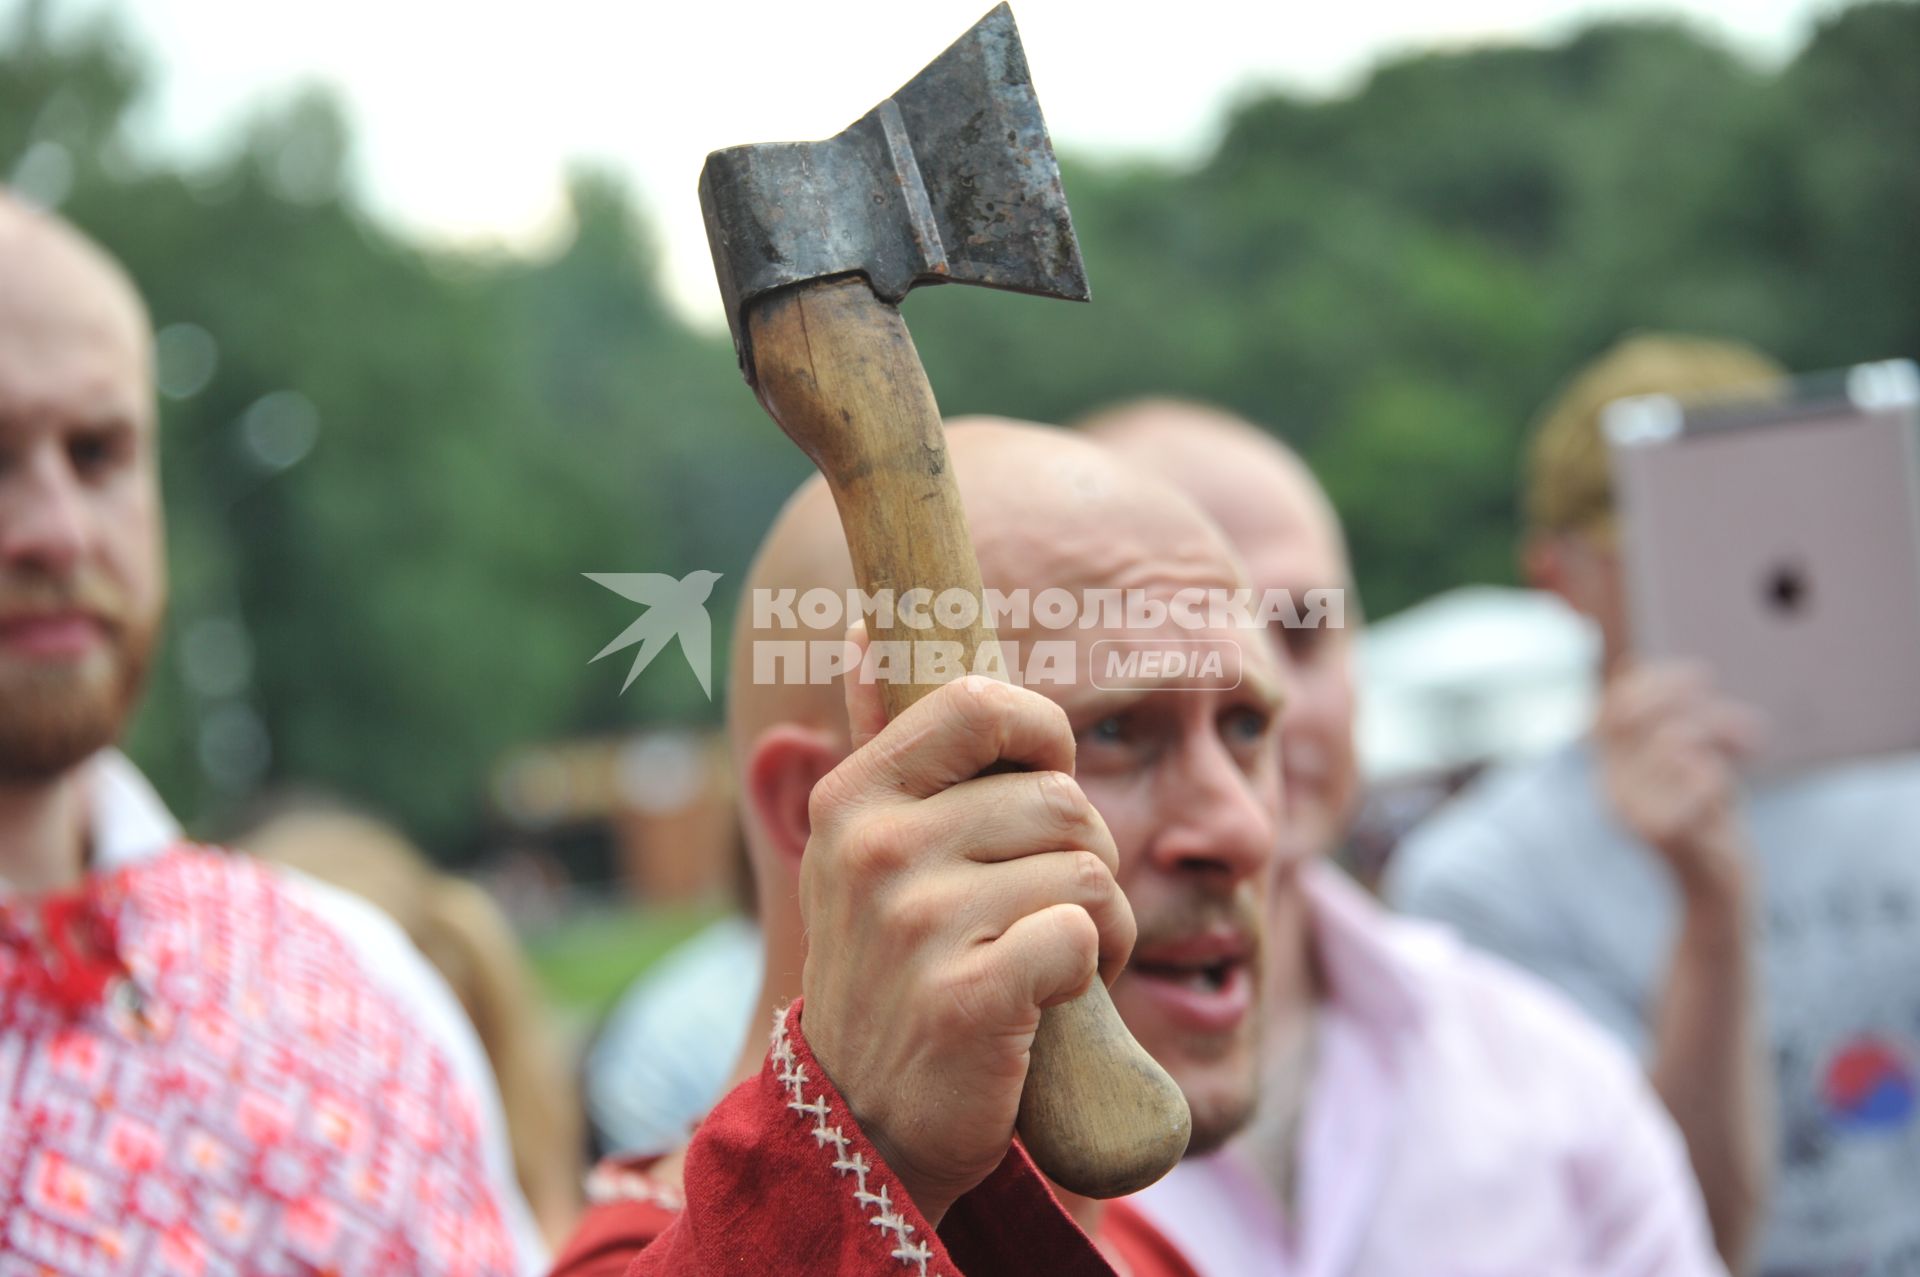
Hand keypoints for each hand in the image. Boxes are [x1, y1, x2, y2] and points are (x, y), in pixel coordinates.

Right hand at [797, 629, 1132, 1226]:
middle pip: (1060, 798)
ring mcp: (914, 924)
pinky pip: (1084, 934)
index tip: (1038, 790)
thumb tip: (869, 628)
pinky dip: (1091, 971)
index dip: (1040, 737)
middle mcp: (874, 849)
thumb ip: (883, 742)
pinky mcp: (965, 998)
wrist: (863, 1124)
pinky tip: (1049, 1000)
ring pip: (1088, 869)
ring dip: (1097, 923)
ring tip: (1043, 961)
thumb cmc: (892, 971)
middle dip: (1082, 858)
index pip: (979, 700)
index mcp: (854, 798)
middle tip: (1038, 914)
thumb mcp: (864, 853)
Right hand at [1596, 662, 1762, 902]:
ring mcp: (1634, 814)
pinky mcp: (1667, 833)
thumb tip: (1628, 665)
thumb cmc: (1706, 823)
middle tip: (1731, 713)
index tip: (1700, 679)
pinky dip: (1725, 775)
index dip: (1654, 683)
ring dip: (1722, 733)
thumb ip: (1660, 722)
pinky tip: (1732, 791)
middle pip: (1641, 715)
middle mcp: (1611, 792)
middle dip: (1692, 700)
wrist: (1717, 896)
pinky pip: (1701, 776)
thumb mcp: (1682, 765)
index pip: (1612, 708)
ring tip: (1749, 743)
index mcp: (1609, 774)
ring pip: (1676, 740)